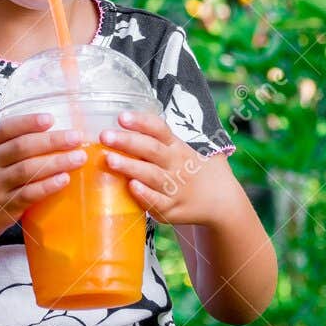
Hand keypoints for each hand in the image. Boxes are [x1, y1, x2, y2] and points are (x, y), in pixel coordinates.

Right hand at [0, 112, 88, 248]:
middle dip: (52, 140)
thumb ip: (9, 147)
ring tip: (78, 158)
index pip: (5, 128)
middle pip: (22, 147)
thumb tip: (51, 134)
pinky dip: (47, 186)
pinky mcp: (3, 207)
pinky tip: (63, 180)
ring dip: (56, 162)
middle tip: (76, 137)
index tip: (50, 119)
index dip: (28, 122)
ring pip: (27, 170)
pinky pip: (27, 194)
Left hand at [99, 110, 221, 225]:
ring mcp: (174, 187)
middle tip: (104, 136)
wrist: (222, 201)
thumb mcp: (184, 149)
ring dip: (130, 166)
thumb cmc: (194, 171)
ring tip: (109, 159)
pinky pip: (157, 201)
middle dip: (127, 142)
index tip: (121, 116)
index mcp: (177, 147)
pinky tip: (131, 187)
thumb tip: (125, 121)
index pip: (159, 130)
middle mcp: (176, 164)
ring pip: (151, 175)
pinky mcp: (171, 208)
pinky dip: (145, 195)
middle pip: (151, 149)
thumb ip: (159, 138)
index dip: (141, 122)